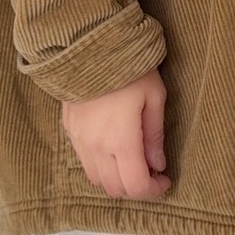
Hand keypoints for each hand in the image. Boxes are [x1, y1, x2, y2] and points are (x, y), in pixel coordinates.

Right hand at [61, 69, 171, 199]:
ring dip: (116, 178)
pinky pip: (84, 160)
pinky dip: (100, 164)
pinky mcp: (69, 130)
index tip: (165, 180)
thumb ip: (155, 136)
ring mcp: (79, 140)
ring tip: (131, 160)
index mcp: (121, 141)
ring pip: (96, 178)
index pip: (136, 186)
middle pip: (115, 188)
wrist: (89, 44)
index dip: (154, 190)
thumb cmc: (129, 68)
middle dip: (135, 187)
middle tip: (151, 171)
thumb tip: (158, 164)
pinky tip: (113, 147)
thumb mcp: (154, 98)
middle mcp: (96, 147)